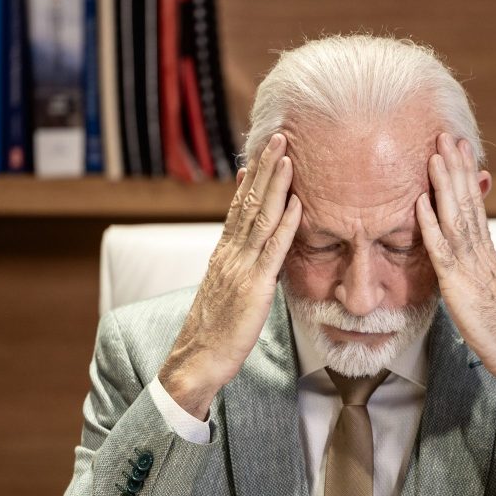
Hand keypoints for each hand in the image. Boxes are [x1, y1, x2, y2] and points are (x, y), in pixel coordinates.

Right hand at [159, 133, 301, 418]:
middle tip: (278, 136)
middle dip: (264, 167)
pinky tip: (298, 204)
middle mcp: (230, 253)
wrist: (197, 359)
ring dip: (276, 184)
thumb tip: (253, 254)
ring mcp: (241, 268)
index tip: (261, 152)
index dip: (252, 178)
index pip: (239, 206)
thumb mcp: (227, 291)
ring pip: (260, 217)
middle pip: (249, 201)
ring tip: (288, 155)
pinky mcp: (254, 287)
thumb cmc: (215, 332)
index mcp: (224, 253)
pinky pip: (272, 251)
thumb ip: (239, 268)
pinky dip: (285, 225)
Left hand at [415, 133, 495, 401]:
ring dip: (445, 184)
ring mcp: (472, 267)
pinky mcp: (459, 286)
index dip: (467, 176)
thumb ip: (477, 273)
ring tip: (435, 154)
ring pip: (457, 216)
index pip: (476, 206)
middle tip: (446, 135)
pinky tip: (420, 203)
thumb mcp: (489, 294)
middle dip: (456, 167)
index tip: (459, 149)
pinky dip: (430, 224)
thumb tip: (467, 262)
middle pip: (468, 202)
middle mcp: (482, 253)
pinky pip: (443, 251)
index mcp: (487, 254)